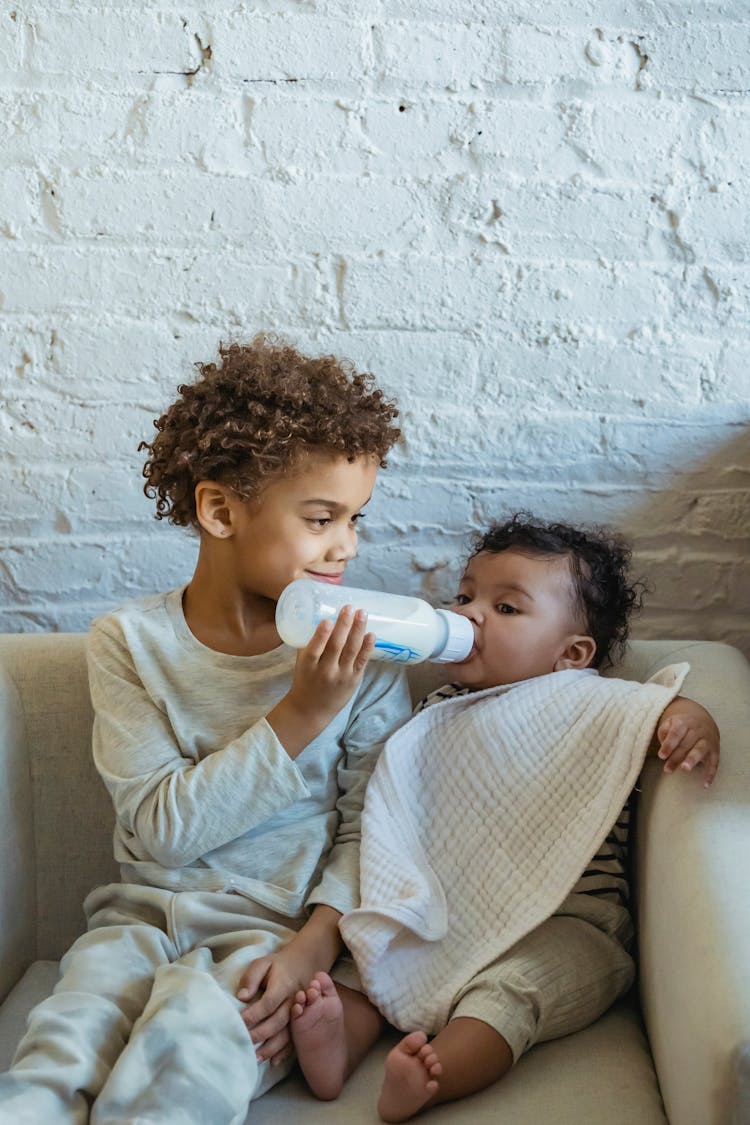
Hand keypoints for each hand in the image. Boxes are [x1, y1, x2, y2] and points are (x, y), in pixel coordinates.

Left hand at [236, 945, 316, 1066]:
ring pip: (287, 1034)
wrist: (305, 963)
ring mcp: (300, 1012)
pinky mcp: (302, 1020)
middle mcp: (294, 1000)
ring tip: (255, 1059)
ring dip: (271, 1048)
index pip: (268, 1003)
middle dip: (259, 1034)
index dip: (254, 1014)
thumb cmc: (278, 965)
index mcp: (284, 985)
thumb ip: (252, 977)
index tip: (238, 1023)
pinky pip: (295, 1039)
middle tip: (243, 1044)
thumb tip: (242, 997)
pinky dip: (284, 1052)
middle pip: (278, 1022)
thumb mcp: (263, 962)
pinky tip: (273, 1061)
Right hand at [268, 607, 374, 756]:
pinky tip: (371, 634)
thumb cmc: (305, 681)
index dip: (321, 635)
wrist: (311, 710)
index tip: (328, 620)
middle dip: (344, 625)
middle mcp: (325, 672)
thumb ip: (307, 644)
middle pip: (336, 647)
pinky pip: (362, 661)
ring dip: (358, 630)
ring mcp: (341, 676)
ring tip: (362, 613)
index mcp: (307, 666)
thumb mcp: (301, 664)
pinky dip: (367, 647)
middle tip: (349, 608)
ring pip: (351, 651)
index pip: (314, 650)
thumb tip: (315, 616)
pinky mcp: (353, 680)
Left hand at [655, 699, 719, 787]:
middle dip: (676, 758)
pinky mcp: (715, 751)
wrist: (704, 720)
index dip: (669, 745)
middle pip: (686, 744)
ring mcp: (708, 741)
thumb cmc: (682, 726)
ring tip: (685, 769)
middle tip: (667, 770)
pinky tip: (705, 784)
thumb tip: (664, 746)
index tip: (661, 756)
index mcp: (684, 723)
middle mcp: (698, 730)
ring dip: (692, 760)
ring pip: (700, 750)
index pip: (676, 733)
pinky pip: (714, 763)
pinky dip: (711, 773)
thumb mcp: (670, 723)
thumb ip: (664, 732)